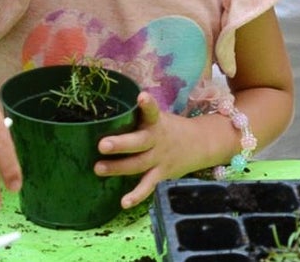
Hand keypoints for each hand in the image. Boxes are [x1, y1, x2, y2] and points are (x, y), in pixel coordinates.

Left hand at [94, 92, 214, 208]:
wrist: (201, 144)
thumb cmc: (168, 128)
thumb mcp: (158, 117)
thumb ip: (138, 116)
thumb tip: (103, 111)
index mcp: (156, 122)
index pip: (153, 111)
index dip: (148, 105)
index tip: (142, 97)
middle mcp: (158, 140)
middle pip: (140, 142)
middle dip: (121, 144)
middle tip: (102, 144)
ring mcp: (160, 159)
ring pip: (139, 165)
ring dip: (118, 168)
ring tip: (98, 168)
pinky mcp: (162, 175)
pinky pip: (148, 186)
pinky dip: (137, 195)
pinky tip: (124, 203)